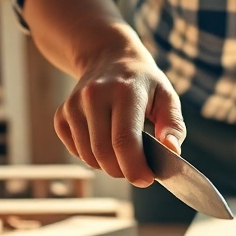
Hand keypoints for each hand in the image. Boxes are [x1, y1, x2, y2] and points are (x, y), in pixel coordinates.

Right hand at [54, 49, 185, 187]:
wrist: (109, 57)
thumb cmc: (143, 83)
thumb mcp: (167, 96)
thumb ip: (173, 124)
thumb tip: (171, 150)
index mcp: (124, 91)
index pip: (124, 140)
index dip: (135, 167)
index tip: (146, 179)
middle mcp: (94, 95)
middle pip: (103, 153)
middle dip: (122, 171)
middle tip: (137, 170)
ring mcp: (74, 105)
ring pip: (87, 156)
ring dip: (107, 165)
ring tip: (122, 153)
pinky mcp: (62, 114)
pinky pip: (75, 151)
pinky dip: (90, 156)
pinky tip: (103, 141)